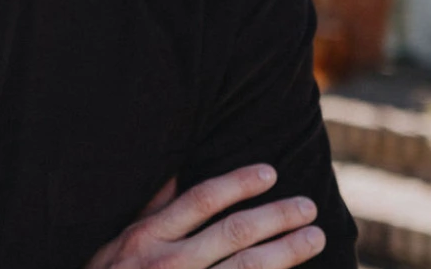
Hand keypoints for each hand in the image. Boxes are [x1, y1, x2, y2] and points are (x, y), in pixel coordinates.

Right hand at [84, 164, 325, 268]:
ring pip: (247, 268)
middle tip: (308, 206)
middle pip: (234, 233)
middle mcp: (169, 263)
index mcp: (148, 237)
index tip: (270, 172)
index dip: (239, 183)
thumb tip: (175, 172)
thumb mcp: (116, 242)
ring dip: (286, 252)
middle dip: (277, 217)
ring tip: (314, 238)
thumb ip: (149, 209)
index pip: (202, 200)